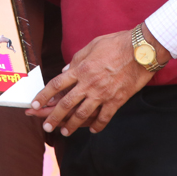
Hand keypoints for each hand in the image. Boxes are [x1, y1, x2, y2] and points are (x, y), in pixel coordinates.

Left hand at [26, 28, 161, 134]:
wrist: (141, 50)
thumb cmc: (117, 43)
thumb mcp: (92, 46)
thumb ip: (76, 59)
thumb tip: (65, 71)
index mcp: (80, 69)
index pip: (56, 85)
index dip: (44, 96)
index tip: (35, 104)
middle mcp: (88, 84)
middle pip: (66, 104)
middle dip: (53, 116)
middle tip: (46, 125)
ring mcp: (102, 94)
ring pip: (82, 114)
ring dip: (71, 125)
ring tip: (64, 132)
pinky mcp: (117, 100)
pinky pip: (104, 117)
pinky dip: (97, 125)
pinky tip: (92, 130)